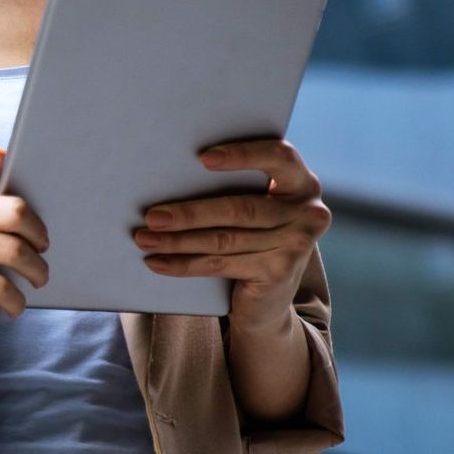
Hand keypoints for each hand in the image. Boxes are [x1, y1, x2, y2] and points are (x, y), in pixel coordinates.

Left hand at [133, 138, 329, 331]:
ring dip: (178, 241)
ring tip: (145, 238)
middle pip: (240, 208)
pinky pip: (221, 264)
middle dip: (190, 212)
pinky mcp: (280, 272)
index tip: (203, 158)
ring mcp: (297, 245)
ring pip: (224, 239)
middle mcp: (308, 212)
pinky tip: (158, 262)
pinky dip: (184, 264)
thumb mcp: (252, 206)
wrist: (269, 298)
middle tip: (152, 216)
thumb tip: (168, 174)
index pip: (279, 157)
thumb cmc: (252, 235)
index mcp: (301, 182)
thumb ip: (233, 186)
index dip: (243, 155)